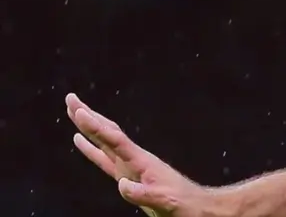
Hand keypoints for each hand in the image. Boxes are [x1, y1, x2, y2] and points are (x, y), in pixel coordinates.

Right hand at [66, 94, 217, 216]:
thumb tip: (121, 185)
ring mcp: (130, 165)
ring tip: (74, 111)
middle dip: (88, 116)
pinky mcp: (128, 174)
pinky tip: (79, 141)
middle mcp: (133, 159)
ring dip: (88, 126)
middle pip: (107, 132)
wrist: (196, 206)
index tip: (79, 112)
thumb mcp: (164, 201)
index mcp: (141, 162)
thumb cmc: (183, 204)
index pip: (114, 140)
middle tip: (71, 98)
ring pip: (104, 141)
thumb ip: (144, 194)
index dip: (96, 127)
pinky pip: (104, 158)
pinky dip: (91, 148)